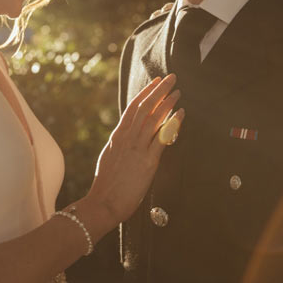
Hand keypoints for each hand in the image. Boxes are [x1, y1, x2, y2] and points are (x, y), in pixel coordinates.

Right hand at [86, 74, 181, 229]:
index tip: (155, 82)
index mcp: (117, 137)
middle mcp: (126, 138)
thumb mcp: (110, 159)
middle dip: (158, 90)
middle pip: (144, 108)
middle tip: (170, 78)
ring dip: (167, 102)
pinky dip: (172, 123)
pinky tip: (180, 114)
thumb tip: (127, 139)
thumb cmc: (106, 186)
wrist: (102, 203)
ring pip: (153, 118)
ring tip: (177, 91)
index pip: (132, 108)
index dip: (145, 93)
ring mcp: (136, 149)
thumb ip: (120, 146)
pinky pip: (162, 138)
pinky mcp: (147, 161)